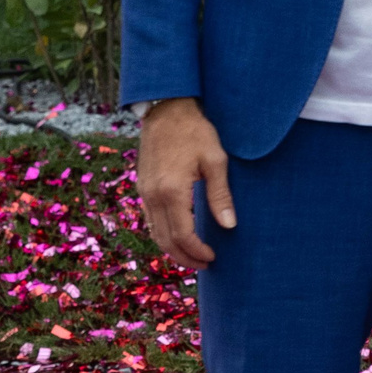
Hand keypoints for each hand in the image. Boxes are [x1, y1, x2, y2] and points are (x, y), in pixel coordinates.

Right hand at [138, 97, 235, 267]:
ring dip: (172, 248)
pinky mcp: (142, 185)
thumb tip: (229, 226)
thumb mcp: (214, 160)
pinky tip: (177, 233)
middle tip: (204, 263)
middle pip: (165, 241)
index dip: (197, 252)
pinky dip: (162, 233)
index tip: (212, 257)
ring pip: (154, 232)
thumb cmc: (194, 131)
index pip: (182, 235)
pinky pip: (150, 219)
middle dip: (184, 257)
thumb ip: (220, 195)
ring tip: (192, 254)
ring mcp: (144, 191)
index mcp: (171, 191)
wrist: (166, 109)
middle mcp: (153, 195)